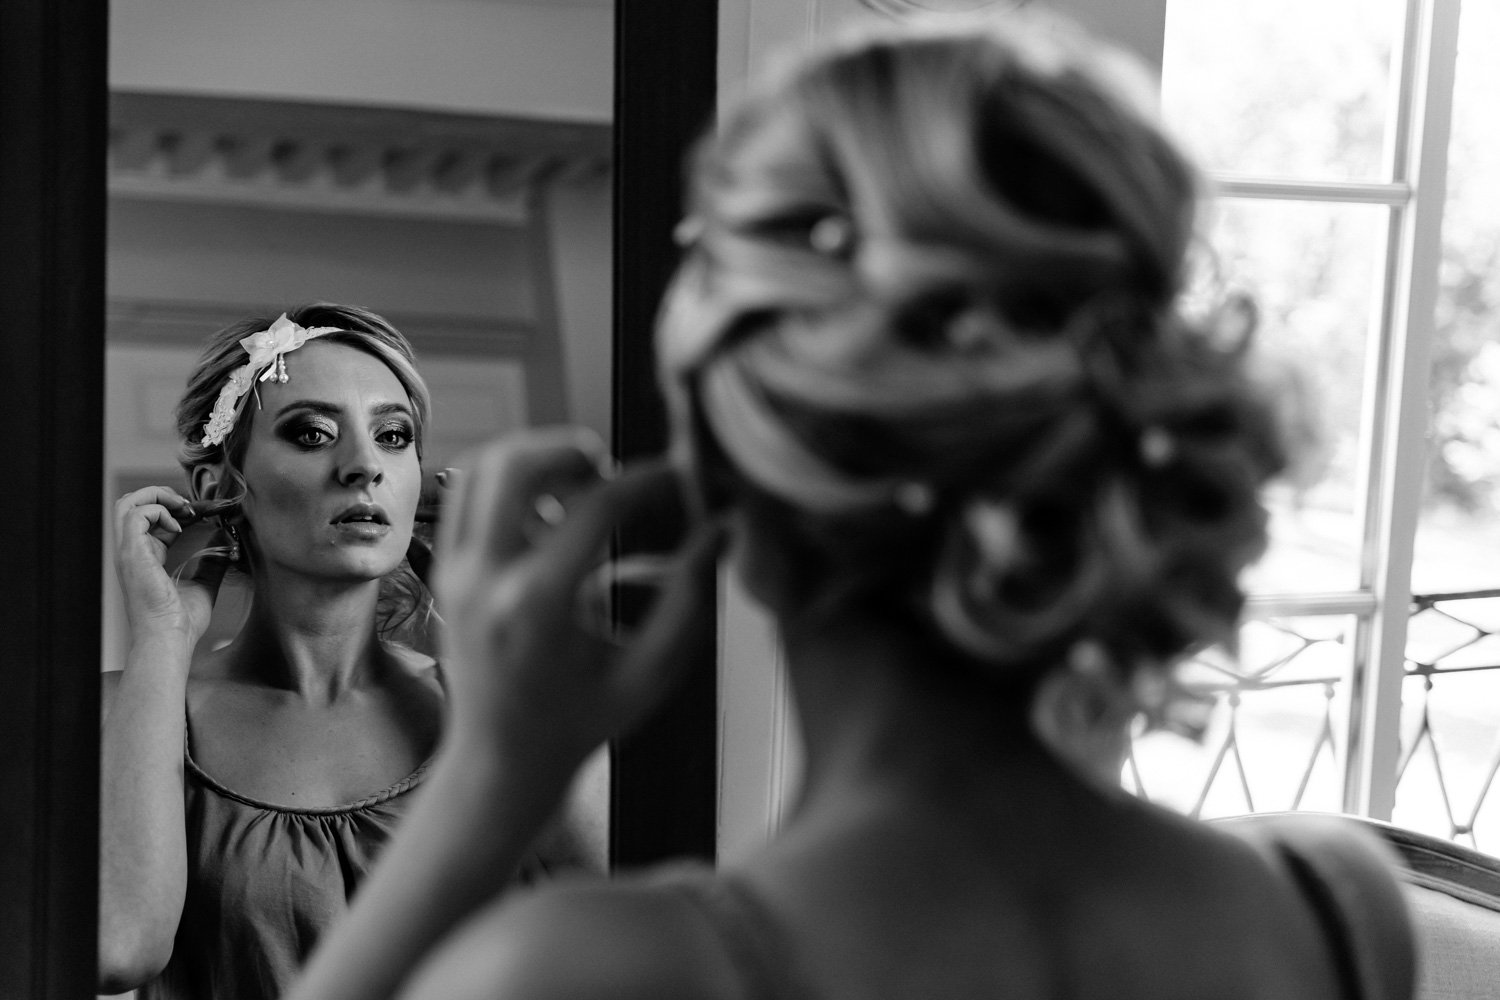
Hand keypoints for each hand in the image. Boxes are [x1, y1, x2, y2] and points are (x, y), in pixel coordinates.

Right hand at [113, 485, 227, 643]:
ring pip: (127, 503)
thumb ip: (211, 564)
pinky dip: (158, 511)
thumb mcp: (203, 585)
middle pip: (130, 504)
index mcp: (145, 557)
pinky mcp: (131, 552)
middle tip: (188, 504)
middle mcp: (132, 551)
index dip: (172, 508)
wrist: (170, 637)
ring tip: (182, 508)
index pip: (149, 518)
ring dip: (157, 497)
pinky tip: (178, 526)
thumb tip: (225, 545)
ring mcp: (128, 551)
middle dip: (160, 495)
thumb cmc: (181, 621)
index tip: (198, 512)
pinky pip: (135, 514)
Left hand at [433, 428, 721, 766]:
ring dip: (538, 460)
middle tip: (611, 475)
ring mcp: (455, 572)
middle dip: (574, 450)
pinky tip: (550, 517)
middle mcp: (485, 580)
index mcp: (537, 606)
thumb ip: (690, 601)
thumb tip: (721, 532)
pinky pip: (469, 494)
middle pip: (517, 463)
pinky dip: (511, 484)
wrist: (502, 761)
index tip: (678, 478)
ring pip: (484, 466)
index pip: (595, 506)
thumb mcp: (650, 672)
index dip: (648, 480)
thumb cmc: (581, 722)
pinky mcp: (445, 570)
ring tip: (580, 493)